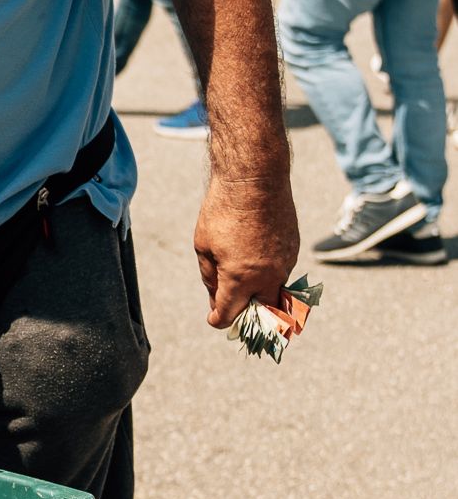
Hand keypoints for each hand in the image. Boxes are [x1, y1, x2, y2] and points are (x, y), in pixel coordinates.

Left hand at [194, 168, 299, 329]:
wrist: (255, 178)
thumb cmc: (223, 210)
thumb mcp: (204, 245)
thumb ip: (210, 276)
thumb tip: (216, 296)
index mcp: (241, 279)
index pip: (230, 313)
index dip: (219, 320)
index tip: (213, 319)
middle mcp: (268, 276)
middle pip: (262, 311)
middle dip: (249, 316)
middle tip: (235, 311)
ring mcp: (285, 262)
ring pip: (275, 290)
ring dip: (261, 293)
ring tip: (244, 286)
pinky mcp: (294, 247)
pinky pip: (282, 270)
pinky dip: (269, 273)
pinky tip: (255, 260)